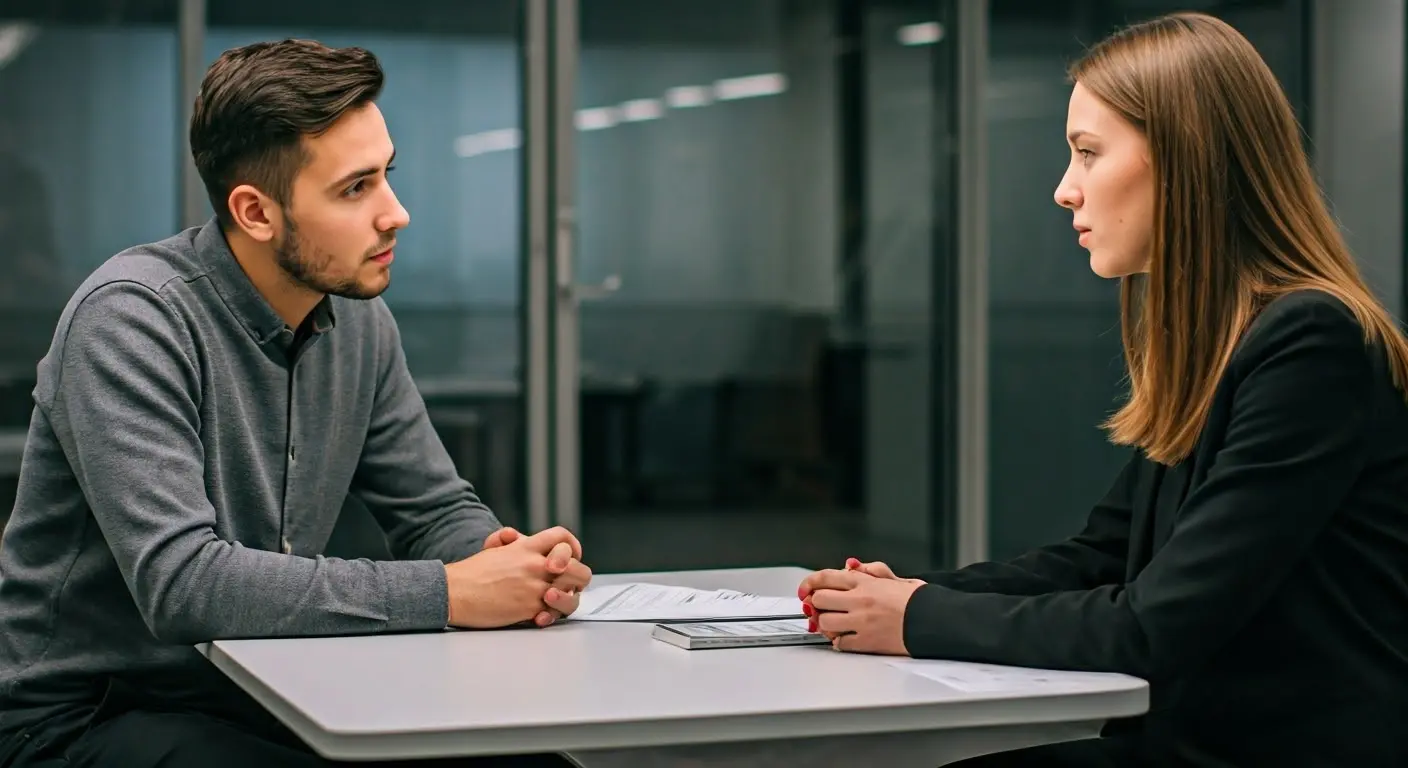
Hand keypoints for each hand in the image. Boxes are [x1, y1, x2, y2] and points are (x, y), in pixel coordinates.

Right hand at [445, 528, 591, 628]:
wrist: (454, 593)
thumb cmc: (470, 573)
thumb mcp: (492, 549)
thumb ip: (509, 541)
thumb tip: (514, 535)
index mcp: (526, 547)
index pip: (562, 537)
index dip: (572, 546)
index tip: (571, 556)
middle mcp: (534, 565)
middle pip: (576, 567)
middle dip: (578, 576)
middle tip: (571, 583)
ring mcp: (534, 587)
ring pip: (570, 593)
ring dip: (568, 598)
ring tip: (556, 600)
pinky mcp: (529, 608)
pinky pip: (553, 613)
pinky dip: (550, 616)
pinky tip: (541, 616)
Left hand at [802, 568, 923, 655]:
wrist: (935, 622)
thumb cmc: (919, 602)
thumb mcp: (896, 578)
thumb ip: (871, 570)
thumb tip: (850, 564)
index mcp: (865, 583)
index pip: (826, 577)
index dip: (809, 583)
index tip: (805, 589)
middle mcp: (860, 601)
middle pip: (819, 599)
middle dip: (816, 603)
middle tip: (819, 607)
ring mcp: (861, 622)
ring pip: (825, 622)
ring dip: (825, 623)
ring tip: (833, 623)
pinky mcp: (866, 642)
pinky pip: (840, 644)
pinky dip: (839, 641)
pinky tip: (846, 637)